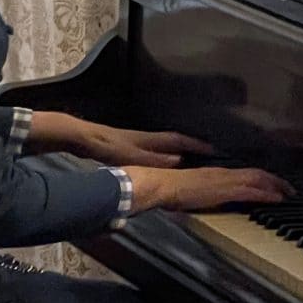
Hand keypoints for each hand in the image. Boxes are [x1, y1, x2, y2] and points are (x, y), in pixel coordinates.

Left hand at [75, 123, 217, 168]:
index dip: (199, 145)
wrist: (87, 138)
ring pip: (168, 145)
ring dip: (181, 150)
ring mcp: (142, 142)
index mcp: (155, 140)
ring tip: (193, 159)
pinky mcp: (132, 147)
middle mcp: (152, 138)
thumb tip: (180, 161)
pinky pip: (158, 151)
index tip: (216, 149)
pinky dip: (168, 155)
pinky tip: (165, 163)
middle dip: (194, 146)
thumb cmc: (110, 147)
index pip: (183, 140)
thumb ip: (156, 160)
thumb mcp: (134, 157)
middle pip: (178, 141)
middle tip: (210, 153)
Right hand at [123, 165, 292, 214]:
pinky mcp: (223, 190)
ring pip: (258, 180)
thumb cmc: (171, 189)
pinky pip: (250, 191)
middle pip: (257, 174)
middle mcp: (225, 173)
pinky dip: (265, 194)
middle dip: (276, 181)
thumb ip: (205, 192)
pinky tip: (276, 199)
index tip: (275, 183)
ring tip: (289, 193)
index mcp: (218, 173)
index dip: (263, 178)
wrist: (163, 185)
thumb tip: (211, 198)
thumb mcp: (193, 189)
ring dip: (276, 186)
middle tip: (290, 189)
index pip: (246, 173)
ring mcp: (225, 181)